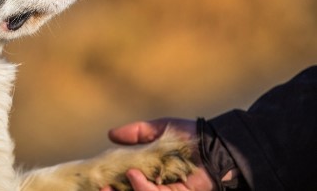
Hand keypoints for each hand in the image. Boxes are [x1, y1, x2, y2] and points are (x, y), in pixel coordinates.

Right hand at [100, 118, 215, 190]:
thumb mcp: (159, 131)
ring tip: (110, 184)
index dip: (113, 185)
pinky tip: (134, 175)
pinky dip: (143, 188)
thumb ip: (137, 134)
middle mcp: (157, 185)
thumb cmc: (190, 136)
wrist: (216, 143)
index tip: (100, 181)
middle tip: (102, 188)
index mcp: (151, 173)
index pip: (128, 183)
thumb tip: (110, 134)